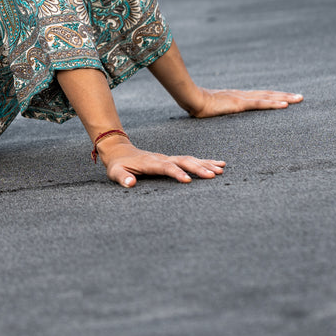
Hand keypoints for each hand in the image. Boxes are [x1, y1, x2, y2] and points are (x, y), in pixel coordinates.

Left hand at [99, 141, 224, 187]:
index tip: (188, 181)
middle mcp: (162, 158)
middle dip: (197, 168)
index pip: (166, 168)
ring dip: (204, 164)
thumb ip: (122, 178)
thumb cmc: (118, 165)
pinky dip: (205, 161)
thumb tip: (129, 184)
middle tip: (213, 175)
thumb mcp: (115, 173)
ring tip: (220, 170)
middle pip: (182, 161)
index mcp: (150, 163)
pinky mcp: (172, 159)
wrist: (120, 151)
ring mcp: (168, 158)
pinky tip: (218, 164)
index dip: (176, 173)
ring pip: (189, 159)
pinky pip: (191, 159)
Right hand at [187, 88, 302, 117]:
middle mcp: (244, 95)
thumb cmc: (200, 105)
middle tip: (301, 97)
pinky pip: (260, 104)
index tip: (287, 97)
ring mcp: (243, 98)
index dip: (275, 96)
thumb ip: (222, 110)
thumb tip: (221, 113)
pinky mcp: (240, 103)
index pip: (261, 96)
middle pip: (269, 94)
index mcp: (239, 97)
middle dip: (286, 95)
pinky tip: (284, 104)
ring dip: (285, 98)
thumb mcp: (215, 108)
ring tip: (298, 99)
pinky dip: (273, 103)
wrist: (193, 99)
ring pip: (268, 97)